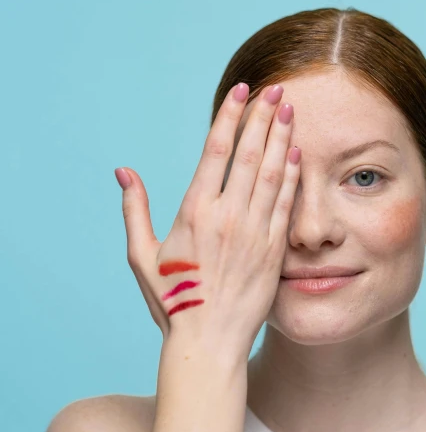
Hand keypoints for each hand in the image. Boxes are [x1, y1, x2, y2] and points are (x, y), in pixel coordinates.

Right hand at [115, 82, 300, 363]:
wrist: (208, 342)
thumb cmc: (172, 301)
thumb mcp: (142, 256)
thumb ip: (134, 209)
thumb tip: (123, 172)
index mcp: (195, 212)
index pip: (217, 150)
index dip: (231, 116)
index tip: (242, 91)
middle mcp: (227, 216)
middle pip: (250, 153)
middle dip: (263, 116)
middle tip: (275, 89)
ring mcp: (254, 232)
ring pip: (273, 173)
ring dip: (282, 137)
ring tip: (289, 109)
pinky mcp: (274, 249)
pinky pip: (286, 203)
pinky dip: (293, 174)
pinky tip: (297, 152)